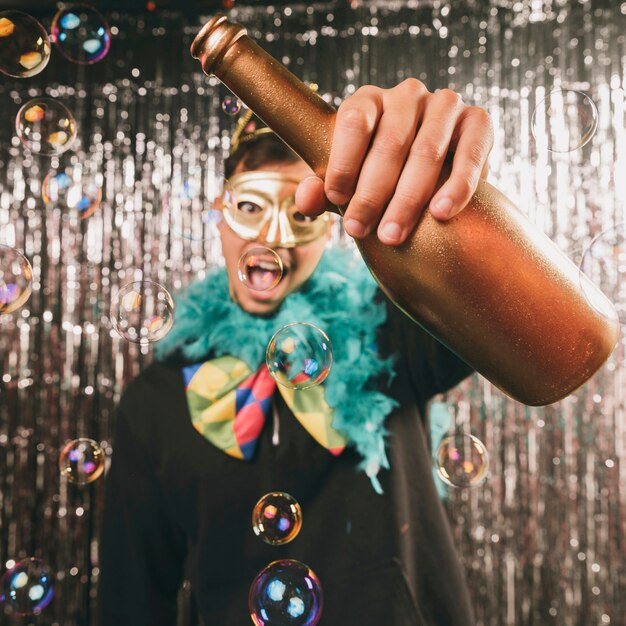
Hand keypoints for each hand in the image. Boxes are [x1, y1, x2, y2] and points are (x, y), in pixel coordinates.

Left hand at [295, 79, 493, 245]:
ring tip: (392, 235)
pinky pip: (470, 153)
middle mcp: (407, 95)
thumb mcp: (347, 185)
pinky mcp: (478, 123)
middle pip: (389, 142)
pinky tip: (441, 213)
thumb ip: (324, 192)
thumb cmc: (377, 180)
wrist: (429, 179)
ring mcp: (445, 105)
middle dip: (371, 193)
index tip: (336, 200)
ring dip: (408, 198)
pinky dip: (457, 185)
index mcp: (369, 101)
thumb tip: (306, 198)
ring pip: (426, 152)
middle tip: (359, 230)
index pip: (353, 121)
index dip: (342, 161)